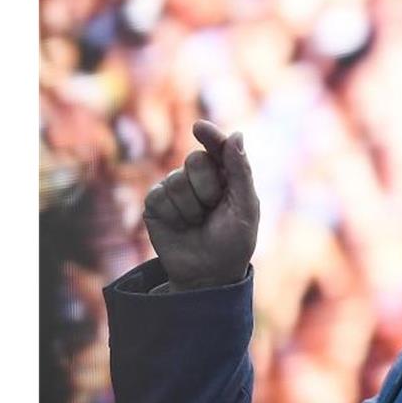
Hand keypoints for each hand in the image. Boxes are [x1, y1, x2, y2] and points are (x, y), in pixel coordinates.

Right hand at [143, 120, 260, 291]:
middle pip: (195, 160)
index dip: (210, 137)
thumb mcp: (246, 208)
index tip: (199, 128)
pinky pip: (159, 195)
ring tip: (198, 222)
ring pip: (176, 179)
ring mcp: (175, 189)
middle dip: (207, 186)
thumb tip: (236, 135)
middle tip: (213, 208)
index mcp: (225, 176)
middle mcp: (199, 178)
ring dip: (192, 206)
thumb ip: (240, 172)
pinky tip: (181, 226)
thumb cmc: (233, 242)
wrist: (208, 274)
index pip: (217, 148)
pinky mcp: (156, 204)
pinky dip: (174, 214)